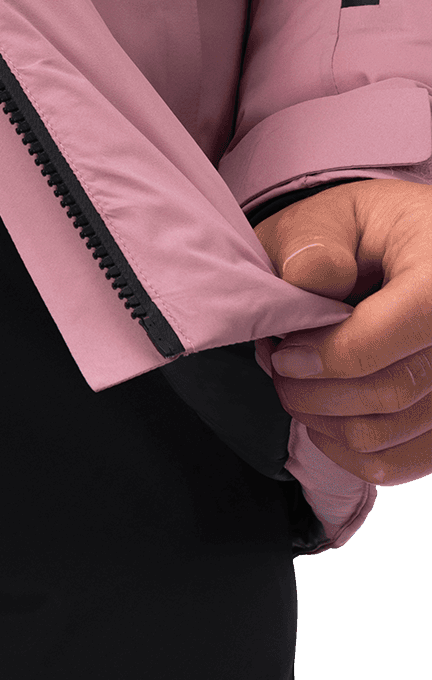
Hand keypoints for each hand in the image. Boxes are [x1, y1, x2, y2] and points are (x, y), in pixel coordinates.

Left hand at [255, 179, 431, 486]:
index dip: (324, 356)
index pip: (384, 340)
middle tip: (277, 366)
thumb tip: (311, 285)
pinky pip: (401, 464)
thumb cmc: (360, 231)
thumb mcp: (329, 216)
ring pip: (387, 435)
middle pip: (388, 393)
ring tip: (295, 382)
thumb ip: (312, 245)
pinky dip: (348, 450)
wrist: (402, 250)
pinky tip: (323, 414)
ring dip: (322, 419)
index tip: (281, 353)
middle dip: (313, 391)